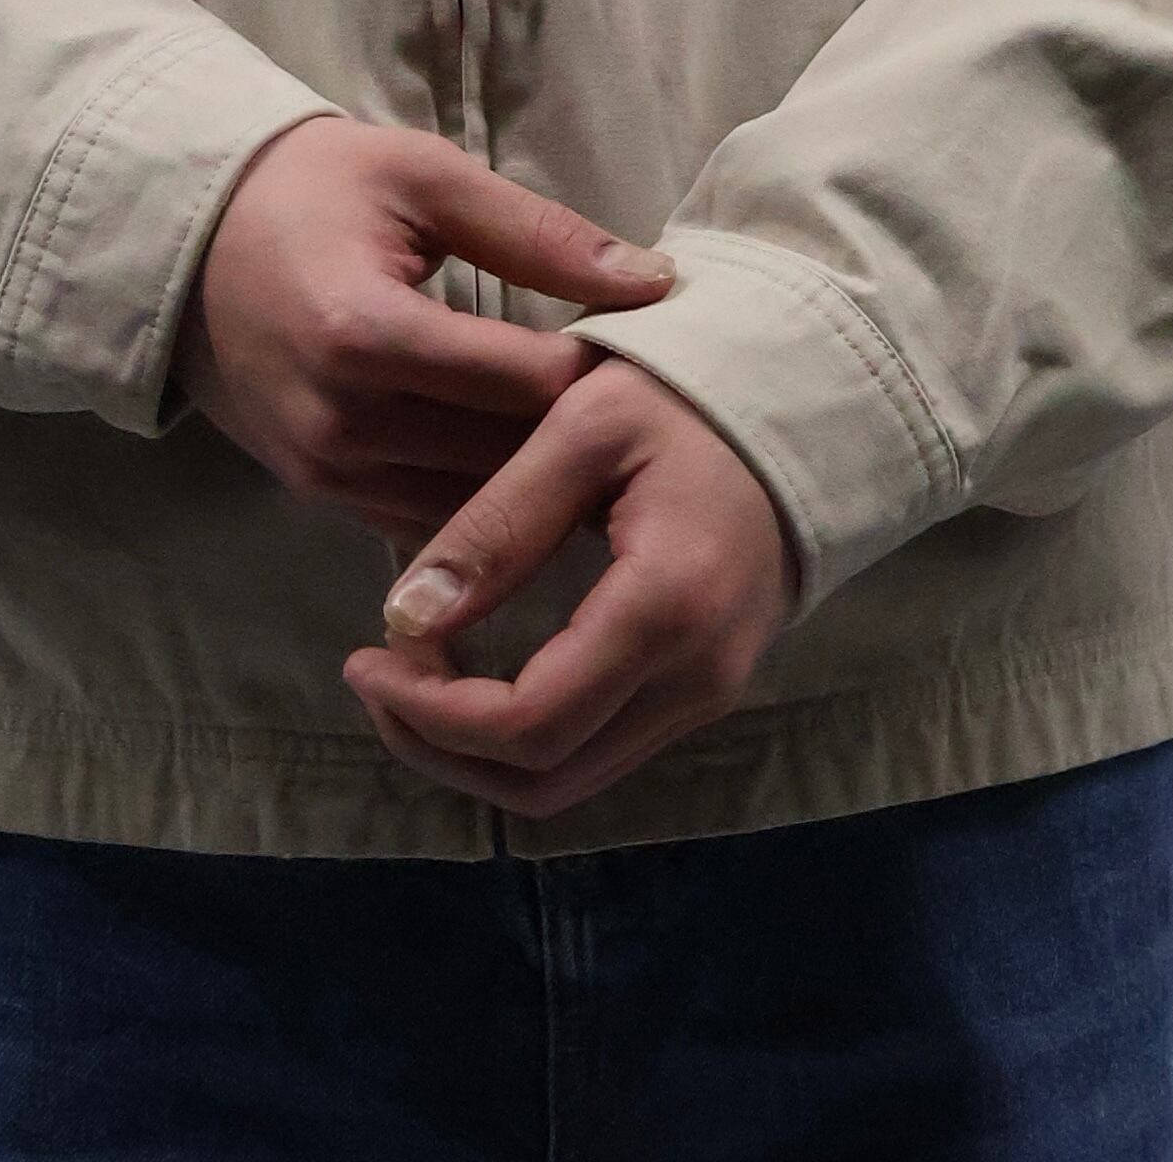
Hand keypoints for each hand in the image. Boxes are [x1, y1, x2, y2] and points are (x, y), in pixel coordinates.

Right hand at [172, 117, 679, 550]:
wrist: (188, 235)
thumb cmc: (312, 187)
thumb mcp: (424, 176)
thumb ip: (539, 234)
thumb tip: (655, 282)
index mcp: (365, 333)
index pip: (523, 381)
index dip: (603, 370)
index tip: (662, 351)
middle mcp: (341, 421)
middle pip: (504, 456)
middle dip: (583, 434)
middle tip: (653, 406)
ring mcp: (325, 470)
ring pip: (474, 503)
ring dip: (540, 478)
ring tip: (607, 440)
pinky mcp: (318, 494)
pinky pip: (428, 519)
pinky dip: (485, 498)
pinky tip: (537, 467)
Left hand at [340, 347, 801, 818]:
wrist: (807, 402)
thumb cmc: (688, 393)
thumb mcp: (581, 428)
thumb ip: (496, 524)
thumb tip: (403, 618)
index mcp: (665, 609)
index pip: (527, 724)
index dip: (430, 712)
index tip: (366, 655)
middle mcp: (697, 678)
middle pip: (544, 779)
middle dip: (439, 746)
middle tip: (374, 676)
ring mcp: (709, 693)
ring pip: (571, 780)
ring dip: (476, 751)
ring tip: (410, 679)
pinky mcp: (706, 688)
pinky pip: (601, 749)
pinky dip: (524, 734)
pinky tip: (476, 674)